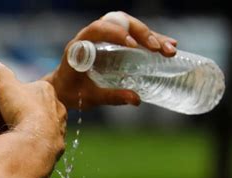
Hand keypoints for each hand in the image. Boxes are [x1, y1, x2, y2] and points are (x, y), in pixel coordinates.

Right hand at [0, 61, 66, 153]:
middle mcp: (59, 107)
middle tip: (18, 116)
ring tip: (24, 133)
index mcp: (47, 90)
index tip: (15, 99)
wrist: (35, 139)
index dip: (25, 93)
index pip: (37, 88)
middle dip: (34, 110)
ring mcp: (60, 127)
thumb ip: (1, 74)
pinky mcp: (59, 145)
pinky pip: (49, 142)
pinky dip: (41, 143)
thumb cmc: (22, 109)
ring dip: (39, 127)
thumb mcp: (6, 86)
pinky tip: (31, 145)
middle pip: (45, 106)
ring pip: (50, 125)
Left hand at [46, 11, 177, 108]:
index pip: (98, 29)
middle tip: (159, 49)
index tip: (132, 46)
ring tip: (170, 49)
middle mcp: (93, 36)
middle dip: (143, 34)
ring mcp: (105, 38)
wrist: (61, 91)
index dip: (116, 34)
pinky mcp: (114, 44)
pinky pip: (134, 37)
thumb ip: (110, 97)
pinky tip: (166, 48)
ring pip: (131, 28)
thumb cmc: (70, 93)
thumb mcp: (89, 97)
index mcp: (80, 44)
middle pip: (121, 24)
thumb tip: (136, 99)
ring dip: (152, 37)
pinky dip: (150, 42)